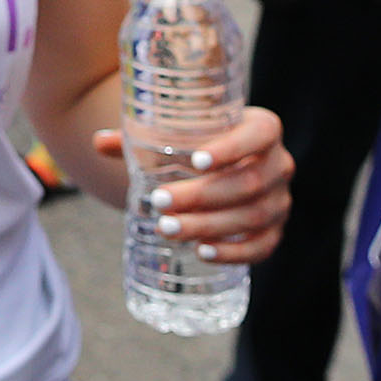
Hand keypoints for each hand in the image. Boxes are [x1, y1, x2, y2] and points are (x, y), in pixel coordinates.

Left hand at [96, 106, 292, 264]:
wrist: (220, 167)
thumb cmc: (194, 144)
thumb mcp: (173, 135)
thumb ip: (136, 139)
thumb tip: (99, 142)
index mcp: (263, 128)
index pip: (258, 134)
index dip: (231, 148)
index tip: (195, 161)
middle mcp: (280, 164)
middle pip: (248, 182)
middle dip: (202, 195)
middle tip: (159, 202)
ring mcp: (281, 201)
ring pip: (253, 216)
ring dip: (209, 225)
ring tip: (167, 228)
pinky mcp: (275, 231)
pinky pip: (263, 246)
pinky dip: (234, 252)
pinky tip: (202, 251)